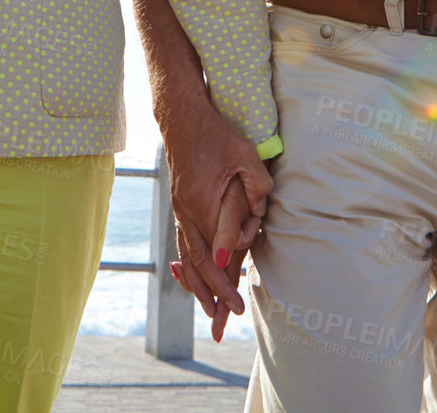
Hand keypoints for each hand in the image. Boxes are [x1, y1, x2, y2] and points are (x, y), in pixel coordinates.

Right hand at [165, 106, 271, 325]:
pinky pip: (183, 242)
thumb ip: (255, 186)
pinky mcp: (180, 205)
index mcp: (201, 202)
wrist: (182, 117)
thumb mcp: (244, 154)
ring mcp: (179, 208)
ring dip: (197, 285)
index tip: (236, 304)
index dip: (225, 280)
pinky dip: (187, 266)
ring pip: (186, 256)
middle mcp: (186, 211)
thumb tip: (257, 217)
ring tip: (208, 310)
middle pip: (197, 262)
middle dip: (212, 292)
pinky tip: (190, 278)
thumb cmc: (216, 133)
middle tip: (223, 320)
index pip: (215, 251)